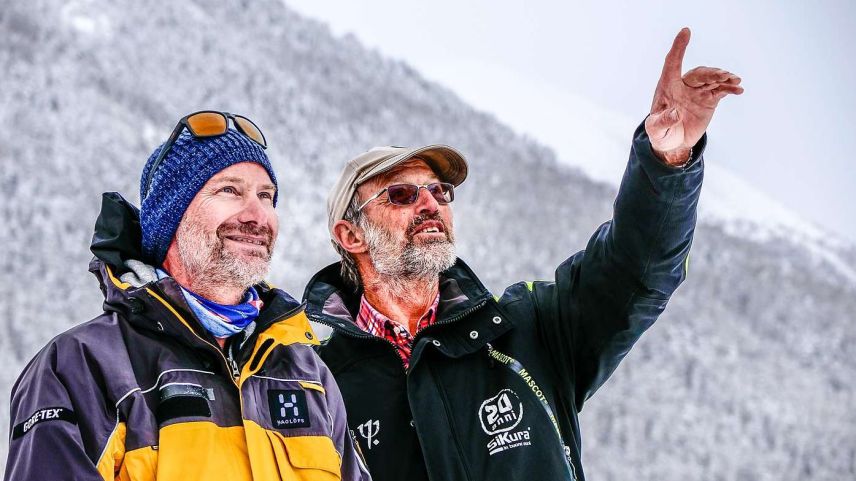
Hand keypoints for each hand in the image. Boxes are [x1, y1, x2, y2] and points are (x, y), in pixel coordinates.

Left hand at [645, 28, 743, 164]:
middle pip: (698, 73)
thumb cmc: (659, 133)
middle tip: (722, 76)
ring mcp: (697, 92)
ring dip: (723, 78)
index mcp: (667, 87)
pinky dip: (730, 89)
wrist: (672, 143)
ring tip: (734, 80)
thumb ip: (662, 121)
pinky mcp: (709, 100)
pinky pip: (721, 90)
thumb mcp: (655, 129)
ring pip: (712, 79)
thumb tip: (675, 114)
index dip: (679, 48)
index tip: (686, 31)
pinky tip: (738, 90)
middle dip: (710, 73)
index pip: (672, 63)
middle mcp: (683, 86)